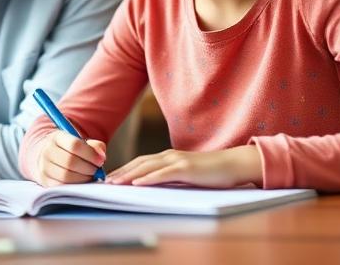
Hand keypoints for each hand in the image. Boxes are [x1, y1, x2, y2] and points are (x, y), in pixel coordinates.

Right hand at [31, 130, 106, 186]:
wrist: (48, 157)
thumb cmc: (69, 150)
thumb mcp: (80, 141)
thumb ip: (95, 145)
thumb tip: (101, 155)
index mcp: (56, 137)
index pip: (74, 145)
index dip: (90, 154)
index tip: (101, 160)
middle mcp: (47, 151)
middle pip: (70, 162)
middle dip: (88, 168)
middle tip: (97, 170)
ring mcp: (44, 167)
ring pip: (66, 176)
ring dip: (83, 178)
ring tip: (90, 176)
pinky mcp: (45, 181)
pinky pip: (62, 186)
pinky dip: (75, 185)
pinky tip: (82, 181)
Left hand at [106, 146, 261, 187]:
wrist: (234, 164)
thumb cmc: (211, 172)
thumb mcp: (186, 174)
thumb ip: (171, 176)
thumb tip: (154, 185)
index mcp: (168, 157)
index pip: (141, 162)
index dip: (124, 169)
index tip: (111, 178)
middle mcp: (169, 156)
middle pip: (139, 163)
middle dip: (121, 172)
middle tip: (106, 182)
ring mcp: (178, 161)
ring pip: (147, 167)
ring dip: (129, 175)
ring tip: (115, 183)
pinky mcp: (186, 168)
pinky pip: (163, 174)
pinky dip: (148, 178)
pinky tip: (137, 183)